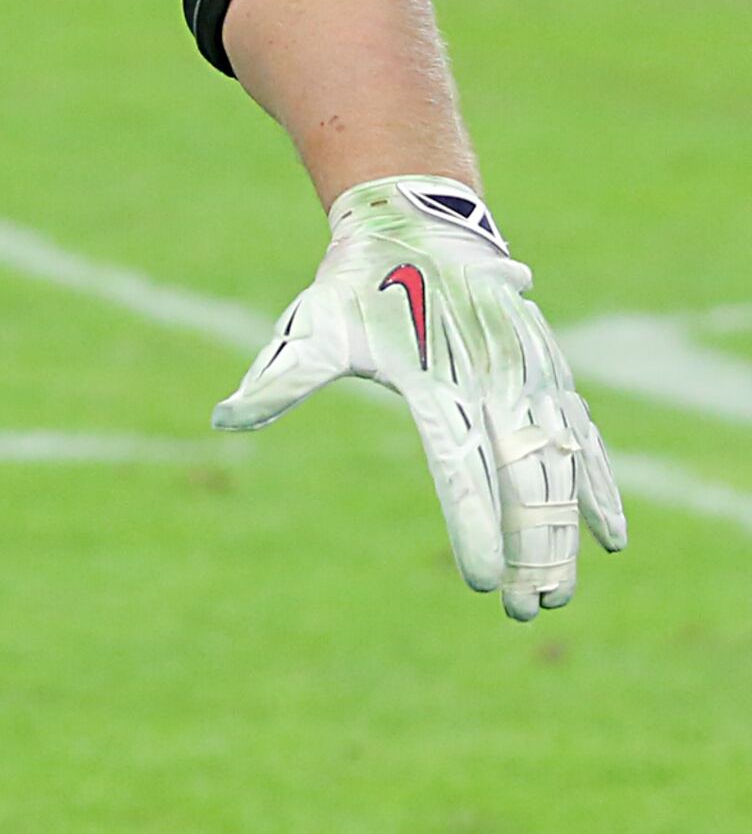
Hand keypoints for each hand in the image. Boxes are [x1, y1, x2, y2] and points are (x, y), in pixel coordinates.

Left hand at [215, 177, 624, 617]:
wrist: (413, 223)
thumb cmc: (355, 286)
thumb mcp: (311, 329)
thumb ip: (279, 381)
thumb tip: (224, 419)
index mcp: (435, 381)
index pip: (462, 471)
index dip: (477, 529)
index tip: (483, 583)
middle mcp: (492, 382)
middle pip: (521, 483)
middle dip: (529, 552)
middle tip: (525, 610)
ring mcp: (527, 378)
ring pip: (557, 469)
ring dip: (562, 534)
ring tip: (556, 594)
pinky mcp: (546, 373)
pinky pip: (581, 438)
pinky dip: (597, 485)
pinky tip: (609, 538)